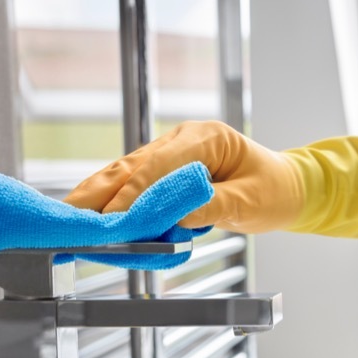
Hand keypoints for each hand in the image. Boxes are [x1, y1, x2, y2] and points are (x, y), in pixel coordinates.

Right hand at [64, 121, 304, 232]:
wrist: (287, 188)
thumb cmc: (274, 191)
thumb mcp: (249, 202)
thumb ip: (210, 207)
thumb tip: (171, 219)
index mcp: (205, 137)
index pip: (159, 164)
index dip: (134, 194)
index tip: (115, 219)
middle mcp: (182, 140)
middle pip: (131, 165)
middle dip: (99, 191)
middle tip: (71, 217)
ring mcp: (171, 153)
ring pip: (125, 174)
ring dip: (98, 196)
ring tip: (70, 217)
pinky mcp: (166, 172)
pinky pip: (135, 185)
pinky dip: (114, 201)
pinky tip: (93, 216)